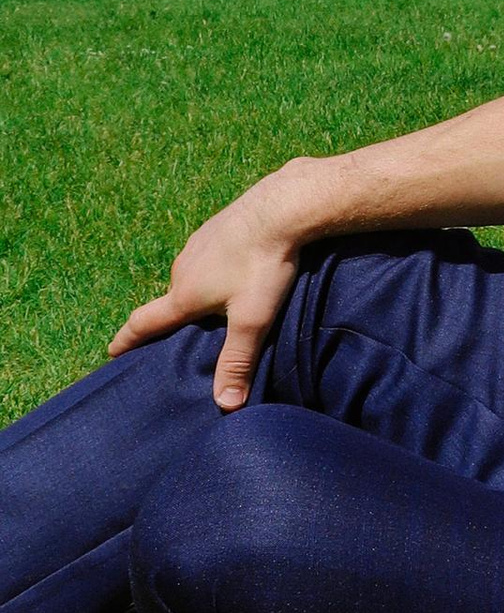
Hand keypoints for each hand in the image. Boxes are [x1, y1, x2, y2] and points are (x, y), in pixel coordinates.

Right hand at [107, 173, 312, 409]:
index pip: (144, 322)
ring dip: (198, 292)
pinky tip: (237, 272)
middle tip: (184, 336)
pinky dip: (216, 269)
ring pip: (192, 276)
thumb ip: (237, 361)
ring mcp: (198, 243)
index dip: (127, 340)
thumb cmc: (263, 265)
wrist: (282, 206)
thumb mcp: (252, 319)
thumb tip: (225, 405)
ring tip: (218, 307)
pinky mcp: (217, 227)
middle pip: (172, 301)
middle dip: (173, 319)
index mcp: (183, 294)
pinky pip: (209, 256)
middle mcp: (182, 268)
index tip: (111, 353)